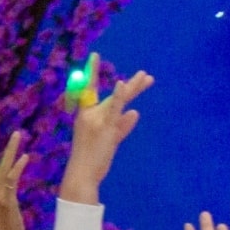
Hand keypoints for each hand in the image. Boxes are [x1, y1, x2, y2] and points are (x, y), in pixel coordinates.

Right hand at [59, 55, 153, 204]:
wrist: (82, 173)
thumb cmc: (93, 159)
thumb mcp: (110, 140)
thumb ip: (123, 126)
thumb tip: (135, 113)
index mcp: (87, 114)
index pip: (90, 88)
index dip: (92, 71)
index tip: (95, 55)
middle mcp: (90, 113)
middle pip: (112, 93)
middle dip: (130, 85)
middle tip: (145, 74)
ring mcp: (98, 119)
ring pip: (119, 99)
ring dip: (134, 88)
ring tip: (147, 77)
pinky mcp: (105, 127)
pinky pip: (114, 109)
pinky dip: (119, 96)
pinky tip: (122, 84)